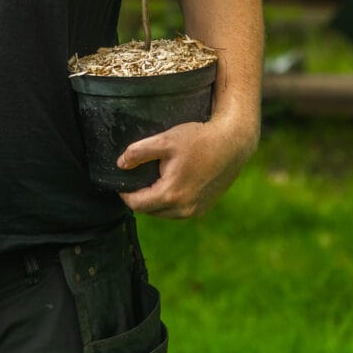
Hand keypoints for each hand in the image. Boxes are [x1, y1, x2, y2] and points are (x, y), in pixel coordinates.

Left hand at [116, 113, 258, 218]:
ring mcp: (196, 211)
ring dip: (156, 201)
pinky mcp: (204, 208)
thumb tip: (120, 165)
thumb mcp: (164, 140)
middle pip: (150, 211)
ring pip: (164, 213)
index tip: (121, 183)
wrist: (232, 143)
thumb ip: (138, 152)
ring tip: (155, 178)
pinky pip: (179, 211)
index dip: (125, 194)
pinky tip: (173, 182)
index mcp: (171, 195)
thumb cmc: (198, 139)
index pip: (137, 205)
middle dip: (140, 197)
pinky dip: (171, 201)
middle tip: (138, 178)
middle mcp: (184, 209)